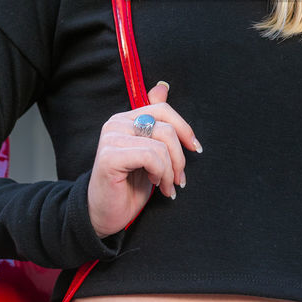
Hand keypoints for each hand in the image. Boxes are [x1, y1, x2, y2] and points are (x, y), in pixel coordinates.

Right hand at [86, 81, 200, 237]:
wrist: (106, 215)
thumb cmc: (129, 185)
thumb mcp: (149, 152)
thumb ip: (155, 121)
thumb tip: (162, 86)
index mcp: (125, 119)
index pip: (163, 110)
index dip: (184, 128)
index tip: (195, 149)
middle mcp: (116, 124)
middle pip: (166, 128)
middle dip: (179, 157)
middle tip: (179, 178)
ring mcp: (110, 138)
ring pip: (161, 145)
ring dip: (170, 171)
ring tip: (167, 186)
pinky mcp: (109, 156)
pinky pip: (151, 157)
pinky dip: (160, 174)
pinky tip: (155, 185)